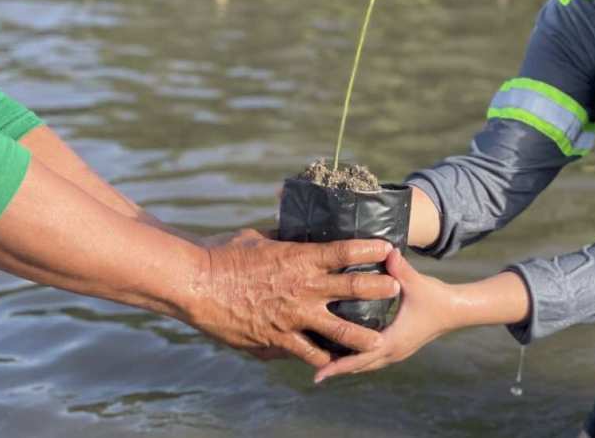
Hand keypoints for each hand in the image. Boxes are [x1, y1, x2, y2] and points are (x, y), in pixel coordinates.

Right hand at [186, 229, 398, 367]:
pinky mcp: (277, 338)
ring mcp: (292, 315)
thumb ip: (280, 239)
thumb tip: (290, 229)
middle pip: (351, 288)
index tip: (387, 247)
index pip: (343, 251)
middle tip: (396, 289)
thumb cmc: (223, 255)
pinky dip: (320, 357)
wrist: (198, 284)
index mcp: (299, 258)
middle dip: (378, 289)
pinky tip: (331, 364)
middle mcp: (303, 287)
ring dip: (361, 334)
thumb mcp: (257, 238)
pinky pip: (306, 352)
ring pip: (337, 328)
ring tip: (379, 341)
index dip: (368, 249)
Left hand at [313, 249, 454, 382]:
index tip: (319, 374)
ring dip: (348, 365)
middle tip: (314, 372)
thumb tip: (388, 251)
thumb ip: (400, 268)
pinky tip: (347, 351)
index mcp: (394, 339)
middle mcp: (394, 350)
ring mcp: (398, 350)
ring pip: (367, 364)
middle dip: (338, 369)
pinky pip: (374, 358)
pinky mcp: (401, 345)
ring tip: (325, 363)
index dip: (339, 366)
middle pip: (360, 366)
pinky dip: (359, 359)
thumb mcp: (416, 282)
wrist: (457, 309)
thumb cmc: (436, 297)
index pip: (361, 358)